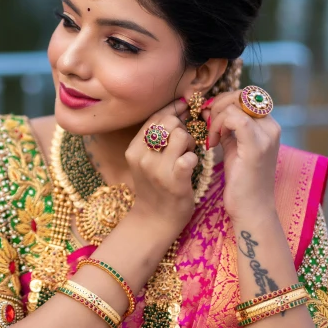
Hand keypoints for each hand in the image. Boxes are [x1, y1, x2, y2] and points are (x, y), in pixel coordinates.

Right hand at [124, 99, 197, 234]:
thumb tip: (178, 110)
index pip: (154, 117)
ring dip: (190, 142)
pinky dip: (194, 158)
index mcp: (133, 149)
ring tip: (188, 154)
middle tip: (184, 143)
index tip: (183, 108)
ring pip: (181, 135)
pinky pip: (190, 156)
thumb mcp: (145, 161)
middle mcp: (142, 156)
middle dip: (182, 128)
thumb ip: (155, 138)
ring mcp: (157, 169)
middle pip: (169, 122)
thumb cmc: (155, 187)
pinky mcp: (175, 180)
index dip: (172, 109)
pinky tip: (191, 166)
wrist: (155, 220)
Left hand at [202, 91, 280, 221]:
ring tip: (211, 138)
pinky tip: (213, 142)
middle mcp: (271, 127)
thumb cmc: (241, 181)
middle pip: (241, 95)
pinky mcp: (256, 146)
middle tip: (207, 124)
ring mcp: (266, 136)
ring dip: (216, 117)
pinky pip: (235, 119)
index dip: (224, 101)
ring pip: (235, 105)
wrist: (251, 209)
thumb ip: (228, 127)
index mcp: (268, 125)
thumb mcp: (234, 147)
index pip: (245, 96)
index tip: (210, 118)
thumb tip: (211, 109)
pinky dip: (218, 125)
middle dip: (218, 105)